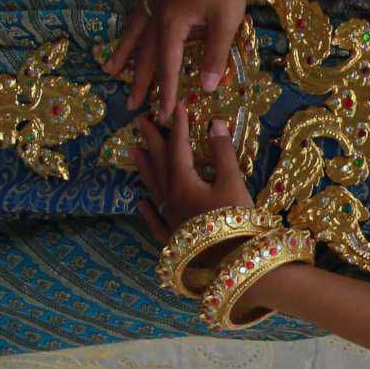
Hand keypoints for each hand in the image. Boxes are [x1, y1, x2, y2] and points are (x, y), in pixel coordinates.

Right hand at [104, 0, 247, 119]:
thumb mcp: (227, 23)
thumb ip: (215, 57)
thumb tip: (208, 89)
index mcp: (171, 23)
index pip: (167, 67)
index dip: (167, 92)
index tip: (164, 115)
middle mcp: (156, 13)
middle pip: (145, 55)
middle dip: (140, 82)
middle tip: (132, 105)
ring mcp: (154, 0)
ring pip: (134, 33)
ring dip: (123, 54)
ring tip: (110, 71)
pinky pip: (137, 14)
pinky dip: (130, 28)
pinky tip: (127, 34)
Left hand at [118, 104, 253, 241]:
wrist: (233, 262)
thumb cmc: (236, 221)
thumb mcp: (233, 183)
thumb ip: (222, 153)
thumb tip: (214, 123)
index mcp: (184, 183)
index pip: (178, 147)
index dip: (178, 125)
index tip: (178, 106)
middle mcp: (171, 198)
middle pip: (159, 164)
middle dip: (151, 140)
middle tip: (139, 121)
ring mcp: (170, 219)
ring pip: (153, 188)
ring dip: (143, 168)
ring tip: (133, 151)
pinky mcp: (173, 238)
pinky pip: (155, 221)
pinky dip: (147, 210)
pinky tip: (141, 203)